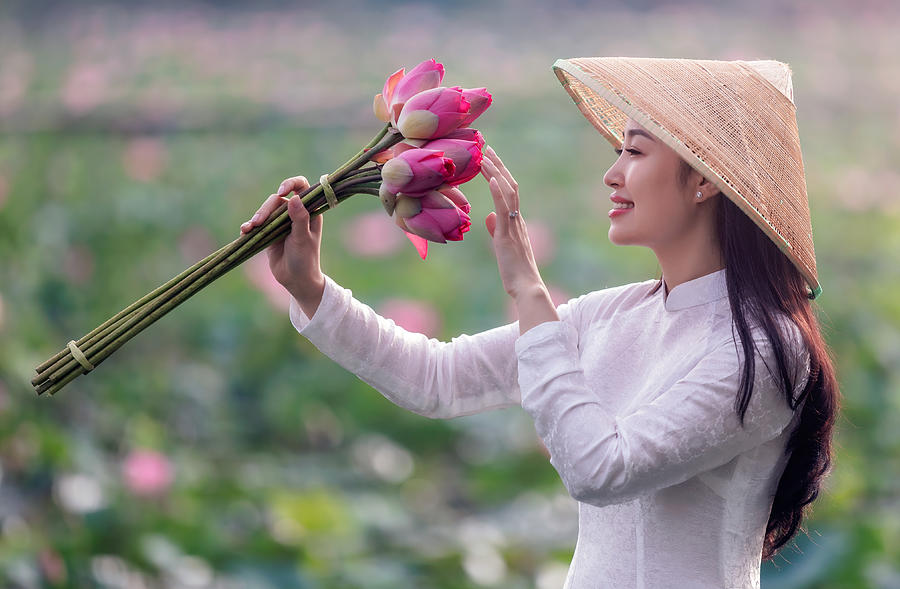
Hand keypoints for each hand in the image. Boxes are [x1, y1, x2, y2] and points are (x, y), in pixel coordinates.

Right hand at [240, 176, 324, 315]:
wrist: (296, 280)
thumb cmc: (305, 259)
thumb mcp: (303, 239)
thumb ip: (300, 219)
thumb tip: (295, 198)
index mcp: (309, 211)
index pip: (301, 187)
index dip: (291, 184)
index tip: (281, 191)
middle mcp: (295, 213)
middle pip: (276, 200)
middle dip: (266, 209)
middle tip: (258, 223)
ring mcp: (281, 222)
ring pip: (265, 211)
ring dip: (256, 217)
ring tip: (249, 228)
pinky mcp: (269, 232)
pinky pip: (257, 224)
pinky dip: (250, 226)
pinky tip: (244, 232)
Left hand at [480, 146, 545, 300]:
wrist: (527, 287)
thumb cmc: (515, 272)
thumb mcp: (502, 247)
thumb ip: (496, 230)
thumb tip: (488, 216)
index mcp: (516, 222)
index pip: (508, 192)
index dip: (498, 174)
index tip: (489, 159)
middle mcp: (517, 220)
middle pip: (509, 185)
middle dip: (498, 166)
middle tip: (487, 148)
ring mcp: (513, 226)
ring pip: (507, 192)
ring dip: (495, 172)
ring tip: (484, 156)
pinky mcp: (507, 235)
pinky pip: (504, 209)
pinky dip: (498, 192)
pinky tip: (490, 178)